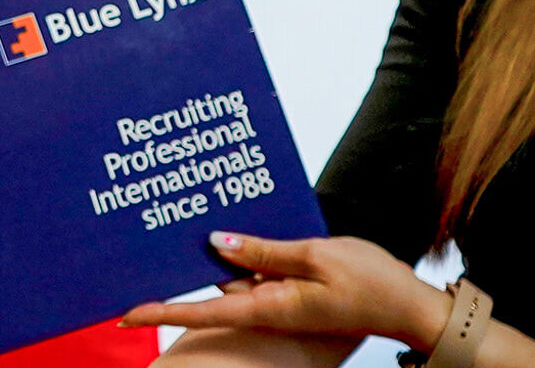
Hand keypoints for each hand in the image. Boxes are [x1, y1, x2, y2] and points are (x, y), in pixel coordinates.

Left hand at [121, 233, 451, 350]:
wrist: (408, 304)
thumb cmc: (370, 282)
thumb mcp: (316, 256)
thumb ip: (264, 251)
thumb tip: (216, 244)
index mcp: (269, 306)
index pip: (204, 312)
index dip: (163, 312)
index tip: (126, 312)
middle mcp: (268, 307)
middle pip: (213, 293)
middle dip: (180, 276)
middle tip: (144, 250)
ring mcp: (280, 300)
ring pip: (236, 277)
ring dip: (213, 257)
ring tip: (181, 221)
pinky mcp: (293, 290)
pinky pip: (260, 271)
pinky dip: (246, 252)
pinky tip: (235, 227)